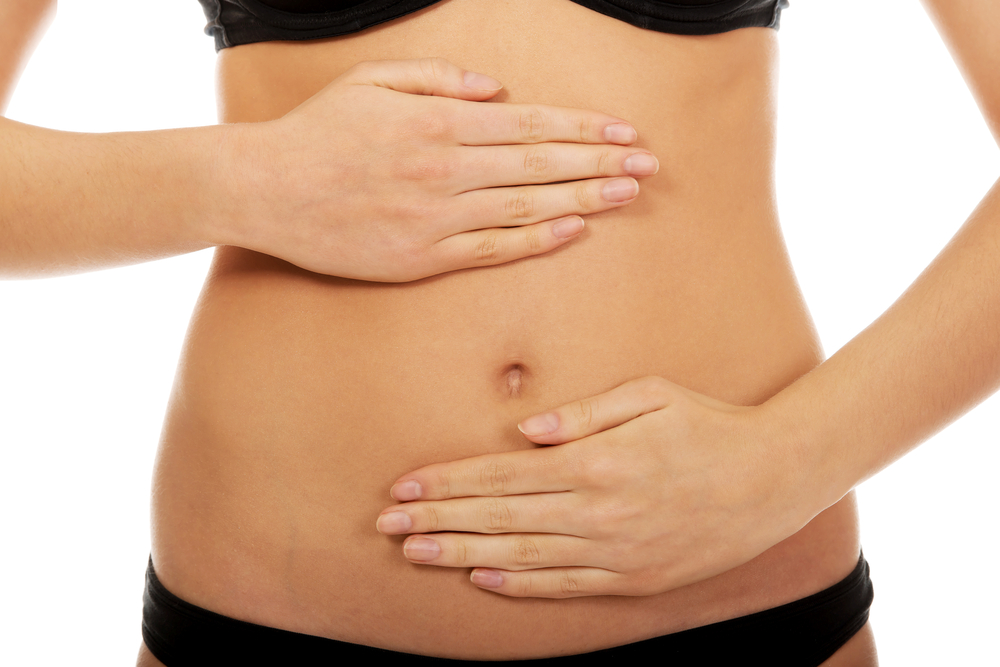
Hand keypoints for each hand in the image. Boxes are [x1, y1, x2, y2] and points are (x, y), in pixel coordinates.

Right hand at [218, 58, 657, 280]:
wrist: (265, 190)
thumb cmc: (317, 132)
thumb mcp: (371, 81)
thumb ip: (438, 78)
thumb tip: (495, 90)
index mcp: (436, 122)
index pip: (530, 124)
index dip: (582, 128)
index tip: (623, 132)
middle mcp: (445, 169)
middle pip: (540, 163)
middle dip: (600, 162)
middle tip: (648, 166)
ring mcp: (436, 217)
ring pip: (526, 206)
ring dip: (583, 199)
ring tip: (627, 196)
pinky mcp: (422, 257)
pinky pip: (492, 249)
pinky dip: (536, 239)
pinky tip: (572, 230)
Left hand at [376, 376, 813, 597]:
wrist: (773, 479)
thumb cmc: (709, 424)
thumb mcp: (651, 395)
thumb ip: (585, 413)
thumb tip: (526, 431)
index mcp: (598, 461)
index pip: (503, 476)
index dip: (449, 482)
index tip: (405, 485)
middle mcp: (600, 511)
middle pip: (500, 518)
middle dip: (438, 520)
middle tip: (388, 526)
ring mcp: (617, 551)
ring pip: (522, 555)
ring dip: (463, 554)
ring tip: (417, 554)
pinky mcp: (634, 578)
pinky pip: (565, 585)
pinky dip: (520, 584)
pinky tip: (482, 579)